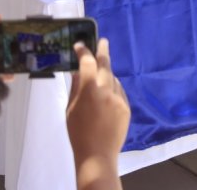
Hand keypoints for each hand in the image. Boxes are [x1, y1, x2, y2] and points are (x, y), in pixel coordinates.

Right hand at [67, 38, 128, 189]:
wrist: (97, 154)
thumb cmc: (78, 132)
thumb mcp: (70, 109)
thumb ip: (75, 87)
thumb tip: (77, 71)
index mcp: (89, 90)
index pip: (87, 62)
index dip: (83, 51)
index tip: (79, 45)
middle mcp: (106, 90)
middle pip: (106, 64)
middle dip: (103, 51)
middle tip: (102, 41)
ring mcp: (119, 98)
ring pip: (113, 79)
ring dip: (106, 75)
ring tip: (98, 81)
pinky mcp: (126, 107)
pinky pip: (119, 92)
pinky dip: (112, 89)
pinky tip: (106, 97)